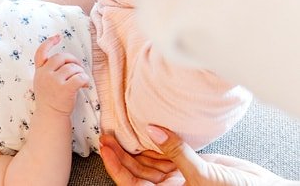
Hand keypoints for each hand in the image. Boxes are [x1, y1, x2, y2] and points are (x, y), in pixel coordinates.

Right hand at [33, 35, 88, 115]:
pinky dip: (85, 79)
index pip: (41, 53)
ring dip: (80, 72)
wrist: (51, 117)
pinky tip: (85, 85)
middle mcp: (44, 75)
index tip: (57, 37)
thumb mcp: (43, 82)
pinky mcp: (64, 89)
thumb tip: (64, 59)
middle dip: (72, 60)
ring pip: (72, 67)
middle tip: (78, 69)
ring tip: (81, 81)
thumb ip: (48, 70)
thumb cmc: (51, 99)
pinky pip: (79, 77)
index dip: (49, 43)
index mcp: (39, 72)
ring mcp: (53, 82)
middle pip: (61, 57)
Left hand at [100, 126, 295, 184]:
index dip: (115, 165)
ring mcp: (178, 174)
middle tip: (109, 132)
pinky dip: (157, 140)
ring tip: (123, 127)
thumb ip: (175, 153)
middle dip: (122, 152)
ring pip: (149, 160)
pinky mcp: (188, 163)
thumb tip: (152, 131)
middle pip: (136, 170)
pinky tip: (147, 128)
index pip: (131, 182)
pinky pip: (166, 152)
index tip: (105, 147)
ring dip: (137, 145)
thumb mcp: (202, 176)